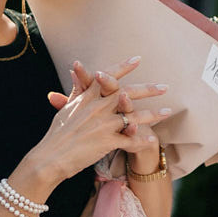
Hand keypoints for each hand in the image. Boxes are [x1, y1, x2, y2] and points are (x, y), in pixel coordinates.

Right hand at [32, 55, 171, 184]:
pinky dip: (141, 140)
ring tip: (168, 112)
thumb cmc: (56, 135)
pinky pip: (129, 140)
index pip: (108, 77)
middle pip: (127, 93)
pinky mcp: (106, 142)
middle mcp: (97, 107)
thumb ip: (76, 90)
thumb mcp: (66, 108)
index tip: (138, 59)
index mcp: (87, 97)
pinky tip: (152, 140)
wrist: (49, 157)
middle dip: (148, 89)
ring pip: (133, 116)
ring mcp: (103, 124)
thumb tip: (76, 70)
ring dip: (153, 114)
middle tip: (165, 86)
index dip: (123, 67)